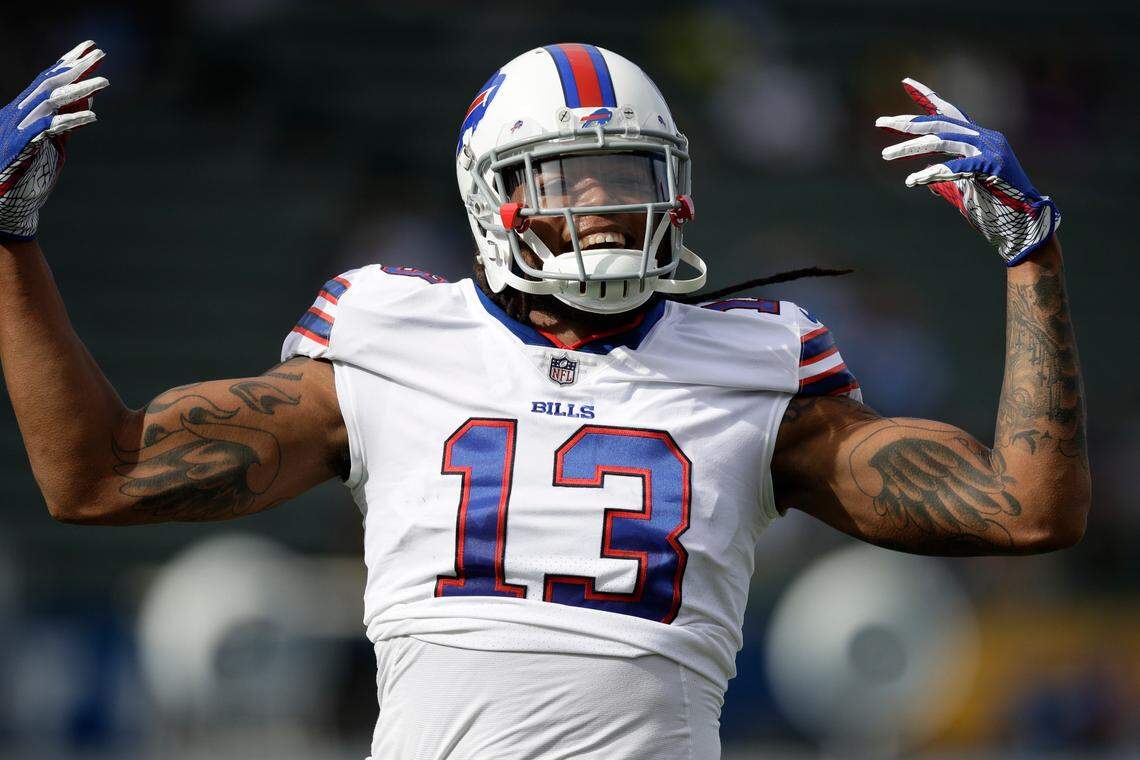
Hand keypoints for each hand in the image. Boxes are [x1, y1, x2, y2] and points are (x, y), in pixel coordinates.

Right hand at [0, 41, 108, 240]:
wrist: (4, 201)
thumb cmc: (27, 172)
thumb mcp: (53, 141)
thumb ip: (67, 121)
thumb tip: (88, 102)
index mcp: (26, 110)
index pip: (49, 78)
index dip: (68, 61)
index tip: (90, 47)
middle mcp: (21, 112)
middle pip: (50, 82)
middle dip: (76, 66)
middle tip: (100, 52)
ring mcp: (21, 126)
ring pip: (52, 100)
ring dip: (80, 89)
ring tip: (105, 82)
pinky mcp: (25, 144)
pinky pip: (50, 128)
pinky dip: (71, 120)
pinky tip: (93, 117)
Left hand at [877, 78, 1059, 264]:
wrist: (1028, 222)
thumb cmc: (998, 206)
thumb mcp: (966, 188)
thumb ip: (948, 181)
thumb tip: (929, 183)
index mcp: (978, 138)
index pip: (949, 111)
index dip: (928, 97)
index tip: (906, 83)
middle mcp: (984, 137)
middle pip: (939, 122)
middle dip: (908, 122)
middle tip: (880, 123)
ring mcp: (990, 150)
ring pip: (942, 140)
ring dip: (911, 147)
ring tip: (885, 155)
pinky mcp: (993, 166)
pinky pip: (956, 167)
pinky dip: (933, 173)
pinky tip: (913, 180)